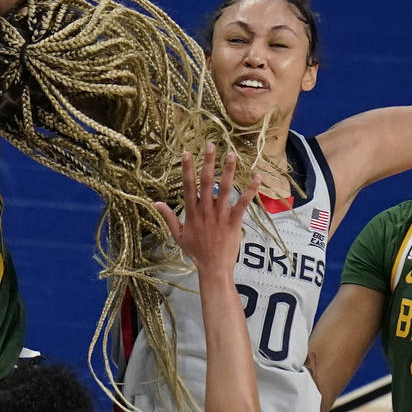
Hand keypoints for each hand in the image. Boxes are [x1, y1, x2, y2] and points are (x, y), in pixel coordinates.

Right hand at [155, 143, 259, 274]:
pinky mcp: (234, 221)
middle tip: (211, 144)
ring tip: (232, 154)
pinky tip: (256, 177)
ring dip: (228, 171)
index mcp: (192, 212)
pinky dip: (250, 190)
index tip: (187, 152)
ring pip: (224, 189)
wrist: (213, 267)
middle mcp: (205, 210)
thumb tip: (155, 203)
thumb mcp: (178, 235)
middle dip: (208, 162)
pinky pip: (243, 203)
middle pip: (206, 182)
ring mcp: (220, 215)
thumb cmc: (196, 251)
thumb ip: (168, 218)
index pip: (188, 186)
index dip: (187, 168)